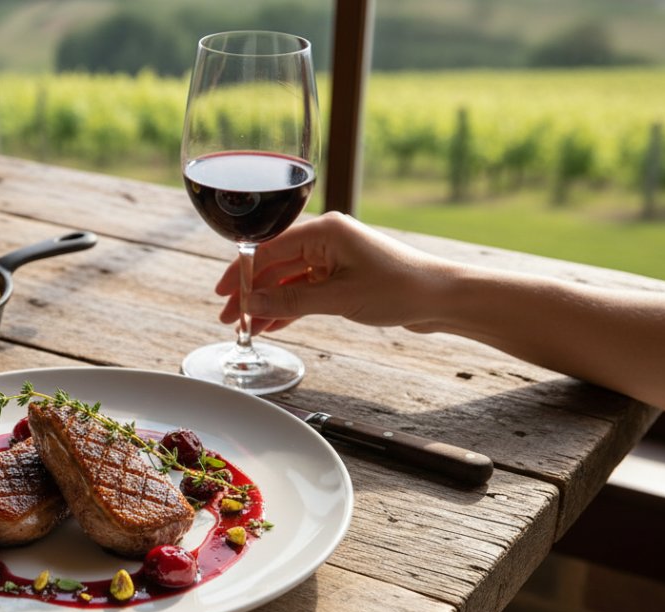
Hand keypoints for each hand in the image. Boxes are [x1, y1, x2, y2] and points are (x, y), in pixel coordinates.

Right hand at [215, 212, 455, 334]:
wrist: (441, 298)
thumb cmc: (400, 288)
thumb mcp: (338, 298)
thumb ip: (290, 301)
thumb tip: (251, 304)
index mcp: (324, 231)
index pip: (267, 248)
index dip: (241, 273)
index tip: (223, 294)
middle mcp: (326, 239)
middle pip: (274, 264)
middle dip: (250, 291)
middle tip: (228, 317)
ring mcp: (334, 258)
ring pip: (288, 280)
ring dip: (268, 303)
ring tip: (246, 327)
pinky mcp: (342, 276)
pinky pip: (305, 290)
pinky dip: (289, 307)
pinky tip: (273, 325)